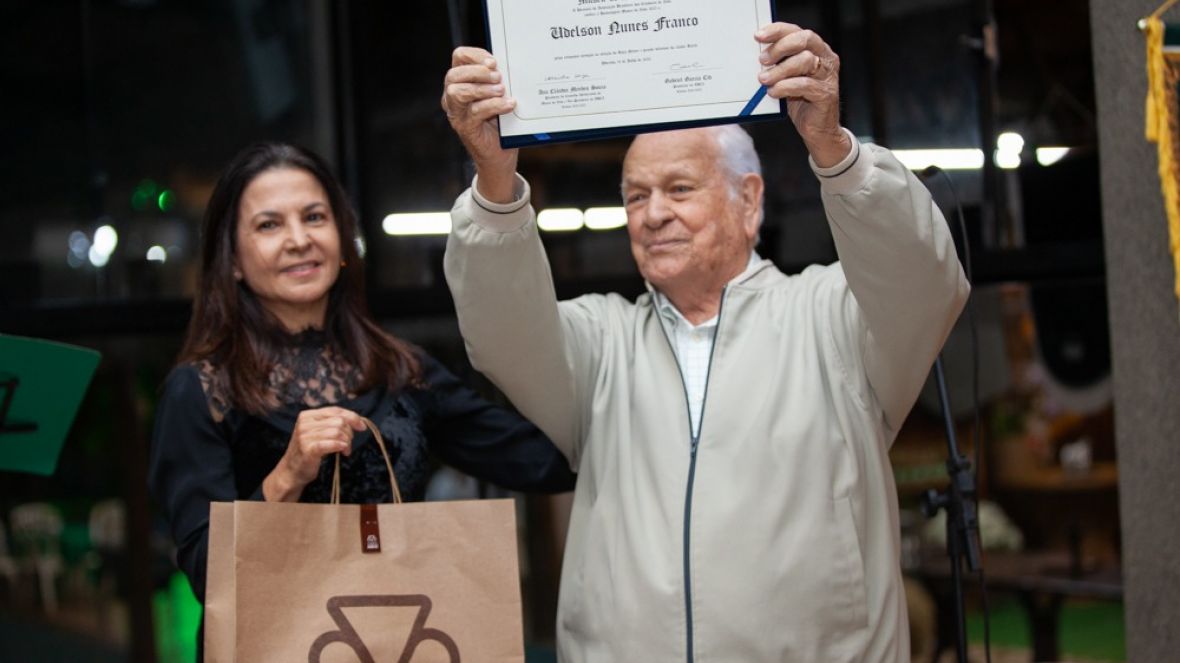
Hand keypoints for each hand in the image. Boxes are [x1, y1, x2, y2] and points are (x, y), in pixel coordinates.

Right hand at [263, 406, 365, 501]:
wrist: (292, 471)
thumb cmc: (310, 451)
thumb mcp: (319, 432)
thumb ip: (334, 424)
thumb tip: (359, 421)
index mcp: (308, 415)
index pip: (335, 410)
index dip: (352, 417)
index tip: (362, 426)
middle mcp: (305, 423)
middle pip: (339, 421)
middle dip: (349, 433)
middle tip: (347, 445)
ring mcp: (305, 436)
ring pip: (337, 432)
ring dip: (346, 442)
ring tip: (344, 450)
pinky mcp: (308, 449)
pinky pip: (331, 443)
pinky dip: (340, 446)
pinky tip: (342, 451)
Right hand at [442, 46, 519, 202]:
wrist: (501, 155)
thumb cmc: (500, 122)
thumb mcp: (499, 95)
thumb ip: (498, 80)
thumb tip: (509, 65)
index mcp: (460, 82)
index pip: (459, 57)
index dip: (475, 55)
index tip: (494, 62)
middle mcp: (452, 97)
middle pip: (454, 74)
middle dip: (477, 72)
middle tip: (498, 77)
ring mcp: (457, 113)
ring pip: (457, 92)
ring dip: (482, 88)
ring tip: (501, 90)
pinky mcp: (465, 128)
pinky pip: (475, 112)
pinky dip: (494, 105)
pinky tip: (509, 105)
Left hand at [755, 24, 850, 167]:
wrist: (817, 130)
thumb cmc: (801, 101)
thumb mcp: (786, 78)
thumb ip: (778, 64)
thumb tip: (756, 56)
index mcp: (815, 49)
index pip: (797, 31)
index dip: (778, 31)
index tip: (759, 36)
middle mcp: (825, 58)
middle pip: (804, 40)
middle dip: (780, 47)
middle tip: (762, 60)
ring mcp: (828, 76)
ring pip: (805, 61)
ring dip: (780, 70)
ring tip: (764, 80)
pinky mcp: (826, 94)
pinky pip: (805, 85)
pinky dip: (786, 87)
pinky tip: (774, 92)